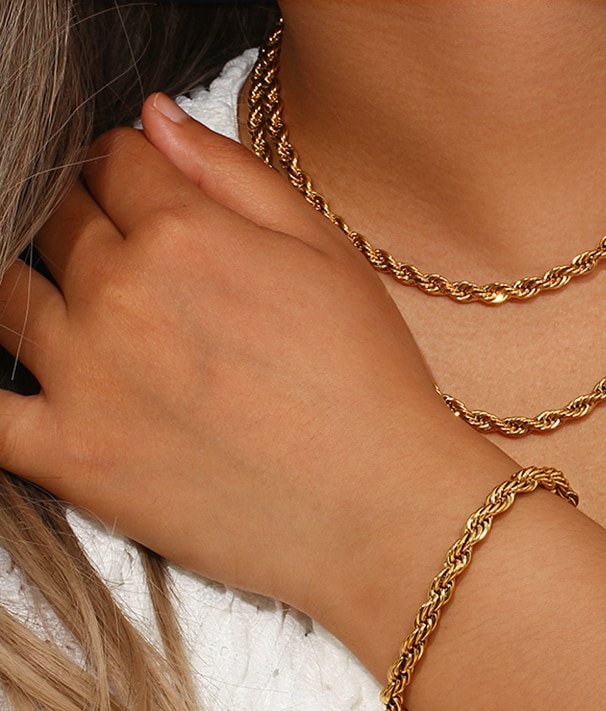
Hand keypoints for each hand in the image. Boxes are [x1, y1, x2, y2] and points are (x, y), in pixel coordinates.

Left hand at [0, 94, 508, 636]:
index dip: (129, 172)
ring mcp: (85, 377)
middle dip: (90, 226)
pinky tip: (33, 377)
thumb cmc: (371, 385)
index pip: (110, 161)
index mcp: (186, 233)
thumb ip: (236, 176)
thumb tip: (152, 117)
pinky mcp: (70, 457)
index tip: (148, 200)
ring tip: (97, 323)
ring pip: (7, 295)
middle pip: (56, 219)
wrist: (381, 510)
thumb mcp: (329, 256)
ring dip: (44, 292)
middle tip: (141, 271)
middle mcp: (120, 292)